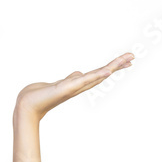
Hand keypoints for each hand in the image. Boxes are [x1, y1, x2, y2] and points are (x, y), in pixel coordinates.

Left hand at [14, 52, 133, 123]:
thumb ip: (70, 79)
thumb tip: (78, 74)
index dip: (114, 66)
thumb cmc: (42, 95)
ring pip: (97, 75)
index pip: (100, 73)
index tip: (128, 60)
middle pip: (103, 73)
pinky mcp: (66, 89)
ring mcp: (74, 87)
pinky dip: (95, 76)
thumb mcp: (59, 83)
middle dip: (118, 65)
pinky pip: (84, 81)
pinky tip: (106, 72)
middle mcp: (79, 86)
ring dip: (112, 67)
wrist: (28, 105)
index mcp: (79, 84)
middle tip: (133, 56)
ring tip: (126, 59)